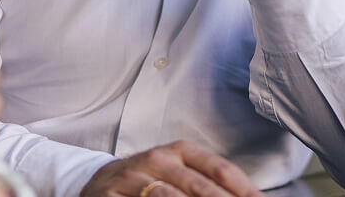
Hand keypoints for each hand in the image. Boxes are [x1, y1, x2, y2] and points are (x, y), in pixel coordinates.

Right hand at [80, 141, 260, 196]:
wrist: (99, 182)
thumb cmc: (150, 179)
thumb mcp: (178, 172)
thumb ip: (209, 183)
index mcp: (180, 151)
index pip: (220, 170)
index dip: (245, 190)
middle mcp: (159, 160)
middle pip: (200, 188)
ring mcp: (135, 178)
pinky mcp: (115, 195)